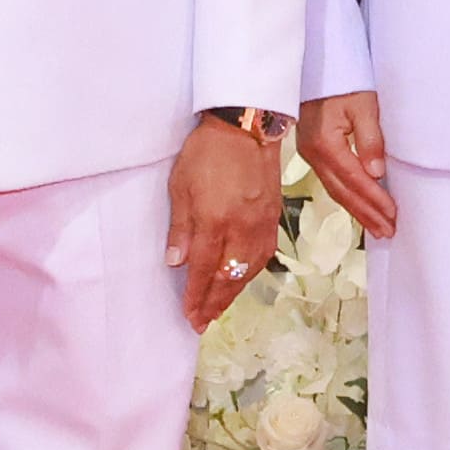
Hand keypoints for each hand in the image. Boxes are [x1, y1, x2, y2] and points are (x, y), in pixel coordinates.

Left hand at [169, 114, 291, 326]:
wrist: (247, 126)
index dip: (195, 295)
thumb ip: (180, 228)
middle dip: (213, 303)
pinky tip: (240, 280)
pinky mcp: (273, 217)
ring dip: (232, 293)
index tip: (188, 313)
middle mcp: (241, 228)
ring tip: (218, 308)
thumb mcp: (181, 186)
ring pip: (247, 271)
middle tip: (201, 322)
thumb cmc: (207, 152)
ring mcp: (260, 225)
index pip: (202, 269)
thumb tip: (176, 262)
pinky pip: (262, 256)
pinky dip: (249, 274)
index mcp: (215, 220)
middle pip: (227, 277)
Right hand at [306, 85, 402, 241]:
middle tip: (388, 231)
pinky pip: (330, 180)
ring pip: (335, 189)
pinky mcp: (311, 149)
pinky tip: (358, 205)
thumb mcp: (363, 105)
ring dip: (357, 209)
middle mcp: (313, 153)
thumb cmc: (342, 77)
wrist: (318, 60)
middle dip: (367, 213)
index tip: (393, 215)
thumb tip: (376, 173)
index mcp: (325, 143)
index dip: (375, 200)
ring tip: (377, 227)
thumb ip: (370, 139)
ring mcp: (309, 152)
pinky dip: (346, 195)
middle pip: (343, 192)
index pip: (355, 180)